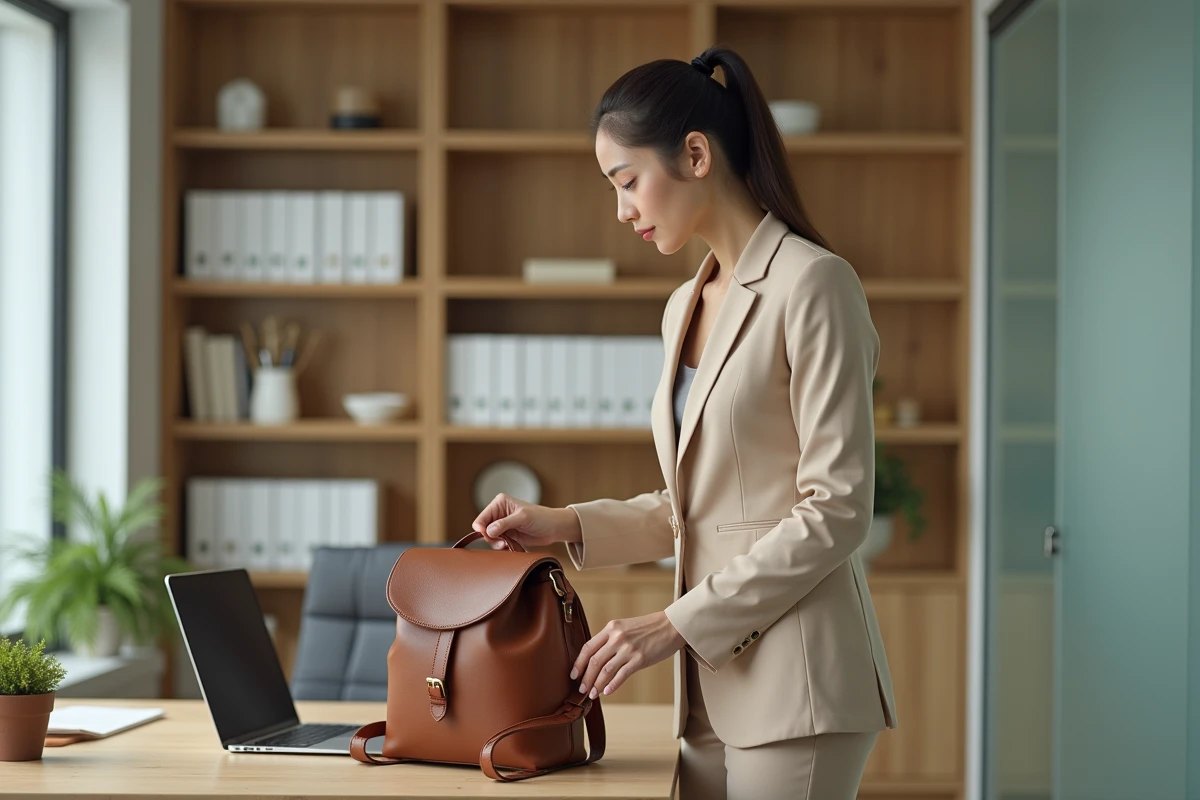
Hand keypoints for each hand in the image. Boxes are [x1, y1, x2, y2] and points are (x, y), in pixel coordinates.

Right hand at [472, 493, 581, 549]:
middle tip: (502, 542)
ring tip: (507, 544)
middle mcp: (499, 513)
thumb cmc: (541, 518)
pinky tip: (509, 546)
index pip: (482, 517)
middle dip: (490, 538)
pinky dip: (501, 547)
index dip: (481, 528)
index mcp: (500, 503)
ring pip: (489, 538)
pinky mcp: (507, 535)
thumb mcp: (522, 518)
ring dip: (496, 544)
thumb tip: (488, 531)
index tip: (488, 536)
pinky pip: (497, 543)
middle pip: (483, 529)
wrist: (553, 529)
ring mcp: (503, 525)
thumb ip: (504, 524)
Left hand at [570, 611, 685, 698]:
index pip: (588, 647)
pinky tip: (607, 692)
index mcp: (611, 628)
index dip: (578, 663)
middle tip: (581, 689)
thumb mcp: (625, 627)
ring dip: (596, 684)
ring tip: (593, 694)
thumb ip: (610, 639)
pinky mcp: (640, 659)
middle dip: (585, 678)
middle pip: (594, 661)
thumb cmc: (648, 628)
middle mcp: (617, 637)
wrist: (671, 625)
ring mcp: (628, 649)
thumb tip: (596, 659)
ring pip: (605, 670)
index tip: (574, 675)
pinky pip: (621, 675)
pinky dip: (612, 685)